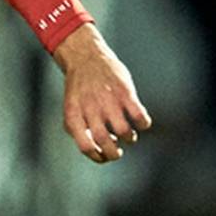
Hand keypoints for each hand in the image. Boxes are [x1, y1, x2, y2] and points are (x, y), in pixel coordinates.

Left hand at [54, 25, 151, 164]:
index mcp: (75, 116)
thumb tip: (91, 148)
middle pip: (106, 143)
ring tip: (129, 136)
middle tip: (118, 151)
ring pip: (125, 132)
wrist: (86, 57)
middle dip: (115, 154)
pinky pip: (139, 116)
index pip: (86, 147)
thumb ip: (77, 127)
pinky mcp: (125, 92)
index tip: (103, 156)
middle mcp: (91, 109)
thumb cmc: (79, 87)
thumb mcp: (71, 107)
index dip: (97, 157)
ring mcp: (109, 100)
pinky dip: (144, 124)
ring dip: (130, 139)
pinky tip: (141, 123)